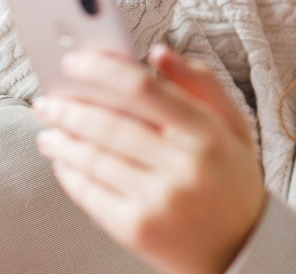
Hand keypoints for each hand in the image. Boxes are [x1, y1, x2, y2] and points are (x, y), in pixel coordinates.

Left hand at [33, 46, 264, 273]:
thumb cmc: (233, 179)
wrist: (241, 246)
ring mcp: (159, 200)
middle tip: (49, 99)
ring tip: (50, 129)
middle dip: (70, 107)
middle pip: (111, 124)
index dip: (104, 70)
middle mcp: (184, 166)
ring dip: (63, 139)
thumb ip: (202, 83)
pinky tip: (64, 161)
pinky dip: (70, 174)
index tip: (77, 61)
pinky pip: (90, 194)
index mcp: (209, 134)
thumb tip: (159, 53)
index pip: (146, 90)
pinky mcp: (137, 229)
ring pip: (95, 158)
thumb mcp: (234, 125)